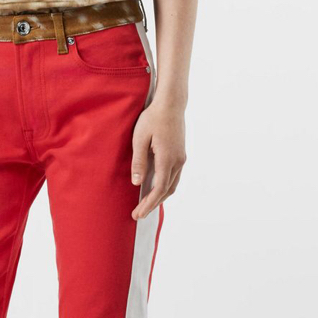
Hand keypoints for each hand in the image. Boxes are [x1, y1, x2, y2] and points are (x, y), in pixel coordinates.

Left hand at [131, 99, 184, 219]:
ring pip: (172, 184)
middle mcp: (178, 161)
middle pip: (167, 190)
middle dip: (153, 204)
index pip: (159, 188)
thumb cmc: (153, 118)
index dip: (149, 203)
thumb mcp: (139, 138)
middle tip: (138, 214)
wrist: (171, 103)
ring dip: (160, 197)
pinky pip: (174, 176)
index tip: (138, 214)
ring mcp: (181, 158)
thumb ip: (138, 162)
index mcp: (167, 158)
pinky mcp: (181, 154)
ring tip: (146, 205)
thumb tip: (137, 183)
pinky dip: (165, 187)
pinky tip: (155, 189)